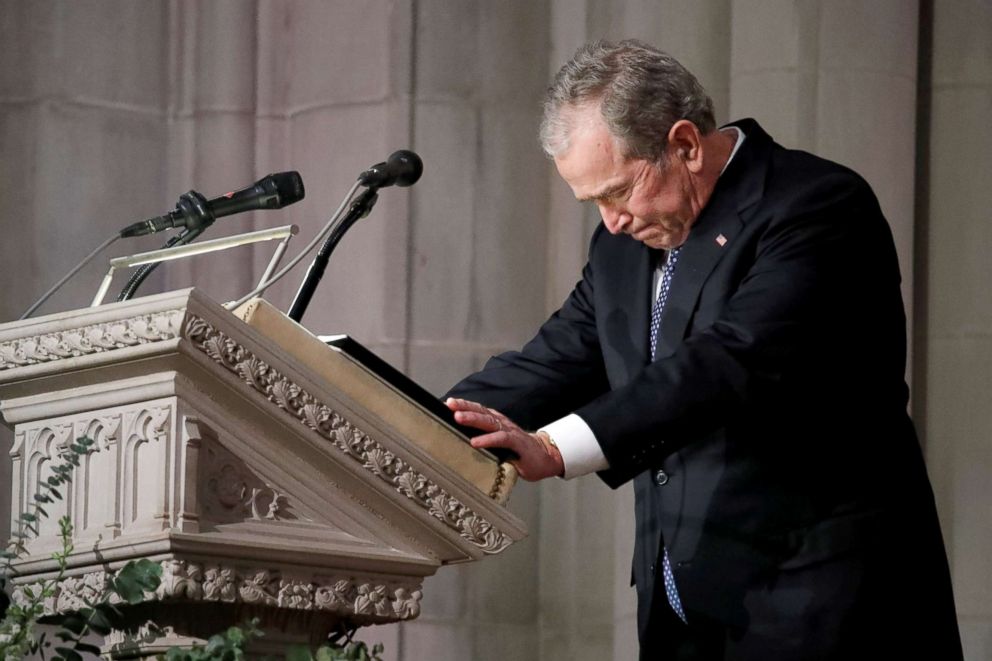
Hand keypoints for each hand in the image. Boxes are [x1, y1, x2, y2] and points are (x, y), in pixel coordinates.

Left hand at [445, 397, 563, 480]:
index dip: (463, 405)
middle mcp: (501, 423)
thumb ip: (482, 439)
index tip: (447, 402)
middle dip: (464, 407)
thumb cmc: (516, 451)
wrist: (544, 457)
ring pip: (489, 422)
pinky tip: (475, 442)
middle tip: (450, 405)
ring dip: (473, 419)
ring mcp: (509, 432)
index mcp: (495, 421)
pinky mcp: (517, 443)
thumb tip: (457, 441)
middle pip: (481, 411)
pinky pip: (501, 439)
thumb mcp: (496, 443)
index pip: (478, 409)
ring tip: (458, 418)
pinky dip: (487, 440)